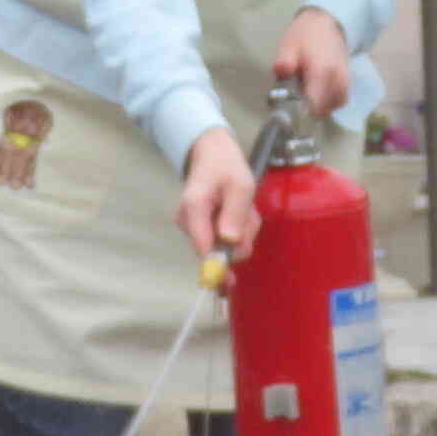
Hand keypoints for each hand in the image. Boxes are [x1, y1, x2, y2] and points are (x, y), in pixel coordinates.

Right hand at [179, 126, 257, 261]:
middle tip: (250, 216)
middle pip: (215, 250)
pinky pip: (221, 240)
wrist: (212, 155)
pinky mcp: (198, 229)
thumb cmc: (226, 167)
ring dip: (241, 233)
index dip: (218, 265)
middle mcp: (186, 220)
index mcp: (194, 207)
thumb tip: (229, 242)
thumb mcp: (241, 185)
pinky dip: (236, 230)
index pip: (202, 246)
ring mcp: (191, 226)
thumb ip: (235, 213)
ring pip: (221, 246)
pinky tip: (238, 213)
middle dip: (239, 240)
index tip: (232, 280)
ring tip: (244, 209)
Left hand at [270, 6, 352, 115]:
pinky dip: (328, 102)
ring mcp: (345, 81)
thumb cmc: (305, 35)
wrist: (327, 23)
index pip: (314, 104)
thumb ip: (285, 60)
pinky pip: (339, 100)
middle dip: (307, 108)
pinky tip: (317, 92)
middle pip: (322, 109)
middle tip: (294, 95)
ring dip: (318, 106)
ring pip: (332, 106)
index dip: (300, 111)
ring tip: (306, 92)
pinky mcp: (348, 83)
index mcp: (322, 71)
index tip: (289, 107)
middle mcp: (338, 79)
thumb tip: (282, 72)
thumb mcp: (288, 45)